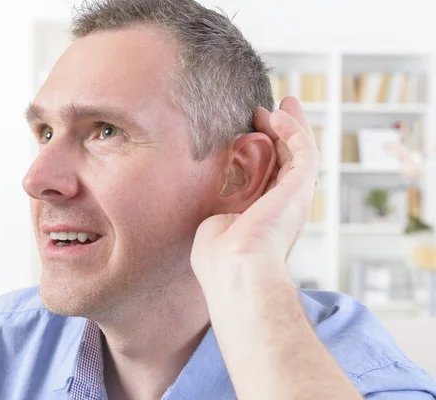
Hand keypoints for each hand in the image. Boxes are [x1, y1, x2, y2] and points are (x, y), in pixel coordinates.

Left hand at [191, 97, 319, 293]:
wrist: (235, 270)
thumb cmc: (218, 259)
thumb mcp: (213, 227)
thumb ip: (219, 213)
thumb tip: (217, 209)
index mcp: (263, 218)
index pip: (269, 180)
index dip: (265, 155)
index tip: (252, 133)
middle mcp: (282, 207)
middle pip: (289, 163)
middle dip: (284, 135)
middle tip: (276, 110)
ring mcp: (294, 198)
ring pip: (302, 154)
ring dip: (293, 126)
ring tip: (283, 104)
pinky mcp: (300, 188)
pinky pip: (303, 151)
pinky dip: (293, 131)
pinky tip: (277, 116)